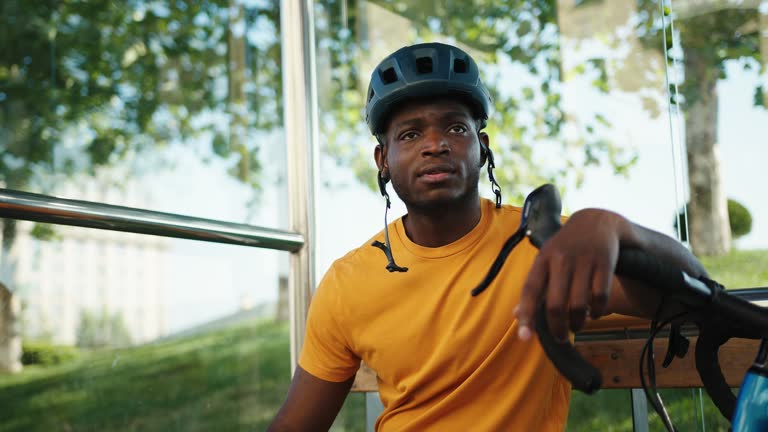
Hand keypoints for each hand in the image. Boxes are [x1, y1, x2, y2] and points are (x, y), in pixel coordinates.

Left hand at [514, 208, 628, 341]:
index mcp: (542, 259)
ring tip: (576, 327)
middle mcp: (561, 259)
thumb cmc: (566, 248)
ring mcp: (584, 260)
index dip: (527, 315)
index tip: (524, 338)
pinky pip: (600, 297)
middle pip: (556, 304)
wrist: (597, 221)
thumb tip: (516, 315)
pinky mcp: (605, 263)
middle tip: (560, 338)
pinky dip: (597, 312)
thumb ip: (533, 287)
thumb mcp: (546, 260)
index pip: (530, 290)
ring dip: (577, 324)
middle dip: (557, 328)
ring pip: (578, 305)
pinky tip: (594, 314)